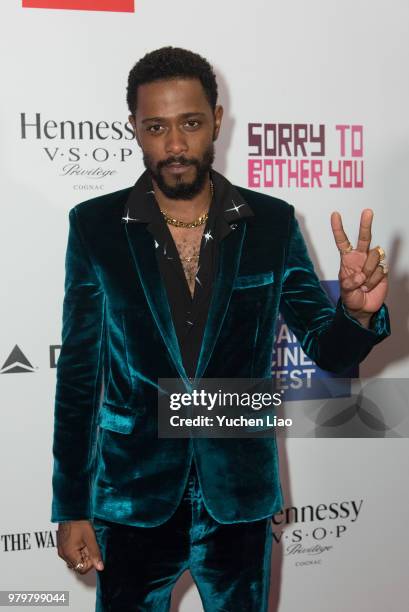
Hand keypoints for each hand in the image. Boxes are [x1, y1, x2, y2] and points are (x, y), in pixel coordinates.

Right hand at [57, 520, 103, 574]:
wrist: (71, 511)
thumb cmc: (79, 522)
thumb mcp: (91, 538)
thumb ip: (95, 554)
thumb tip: (100, 567)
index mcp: (69, 554)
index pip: (82, 569)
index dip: (91, 563)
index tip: (94, 552)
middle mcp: (63, 554)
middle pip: (78, 565)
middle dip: (86, 557)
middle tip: (90, 545)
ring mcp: (61, 550)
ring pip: (74, 560)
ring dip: (82, 554)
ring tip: (85, 542)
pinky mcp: (61, 546)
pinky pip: (70, 554)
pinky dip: (77, 550)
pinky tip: (80, 540)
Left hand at [330, 209, 388, 323]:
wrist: (363, 307)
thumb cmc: (351, 297)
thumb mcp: (345, 291)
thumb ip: (349, 283)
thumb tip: (360, 275)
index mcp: (347, 259)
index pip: (342, 241)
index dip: (338, 228)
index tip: (335, 214)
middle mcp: (360, 257)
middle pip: (365, 237)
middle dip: (365, 224)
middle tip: (367, 211)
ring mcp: (372, 262)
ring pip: (373, 257)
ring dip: (368, 273)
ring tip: (363, 284)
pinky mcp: (382, 269)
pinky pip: (380, 270)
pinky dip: (374, 281)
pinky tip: (370, 286)